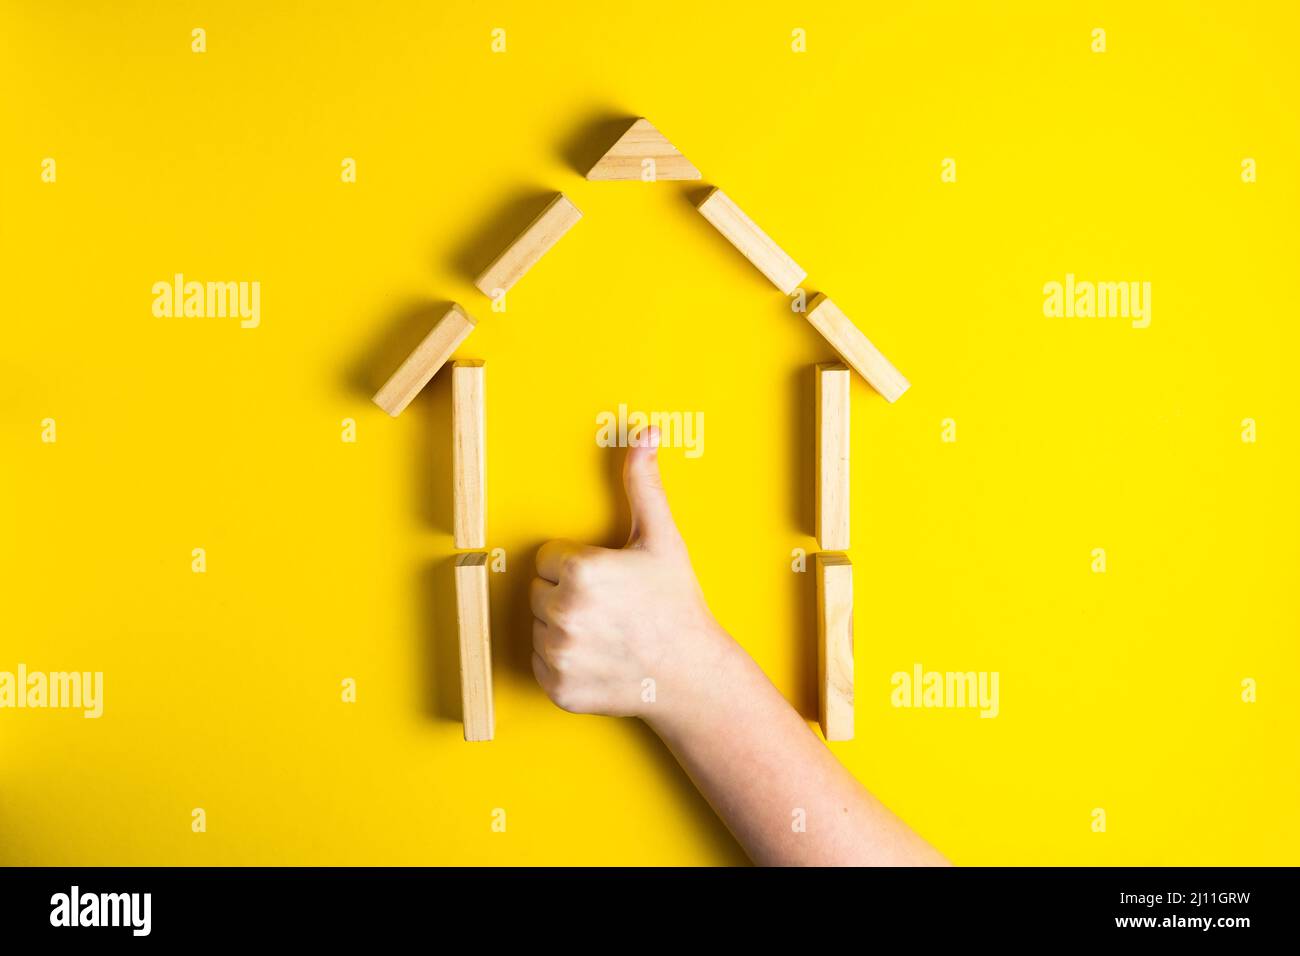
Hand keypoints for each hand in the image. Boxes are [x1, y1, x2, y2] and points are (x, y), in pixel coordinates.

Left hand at [530, 428, 737, 722]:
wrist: (692, 674)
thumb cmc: (677, 604)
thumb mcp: (662, 538)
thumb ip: (643, 483)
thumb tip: (645, 432)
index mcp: (581, 571)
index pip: (550, 558)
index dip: (580, 565)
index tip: (610, 581)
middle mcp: (564, 613)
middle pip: (541, 591)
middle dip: (569, 595)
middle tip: (611, 607)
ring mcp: (559, 654)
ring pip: (538, 626)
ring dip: (564, 628)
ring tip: (606, 632)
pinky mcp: (556, 687)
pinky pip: (540, 662)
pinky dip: (562, 663)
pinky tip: (597, 657)